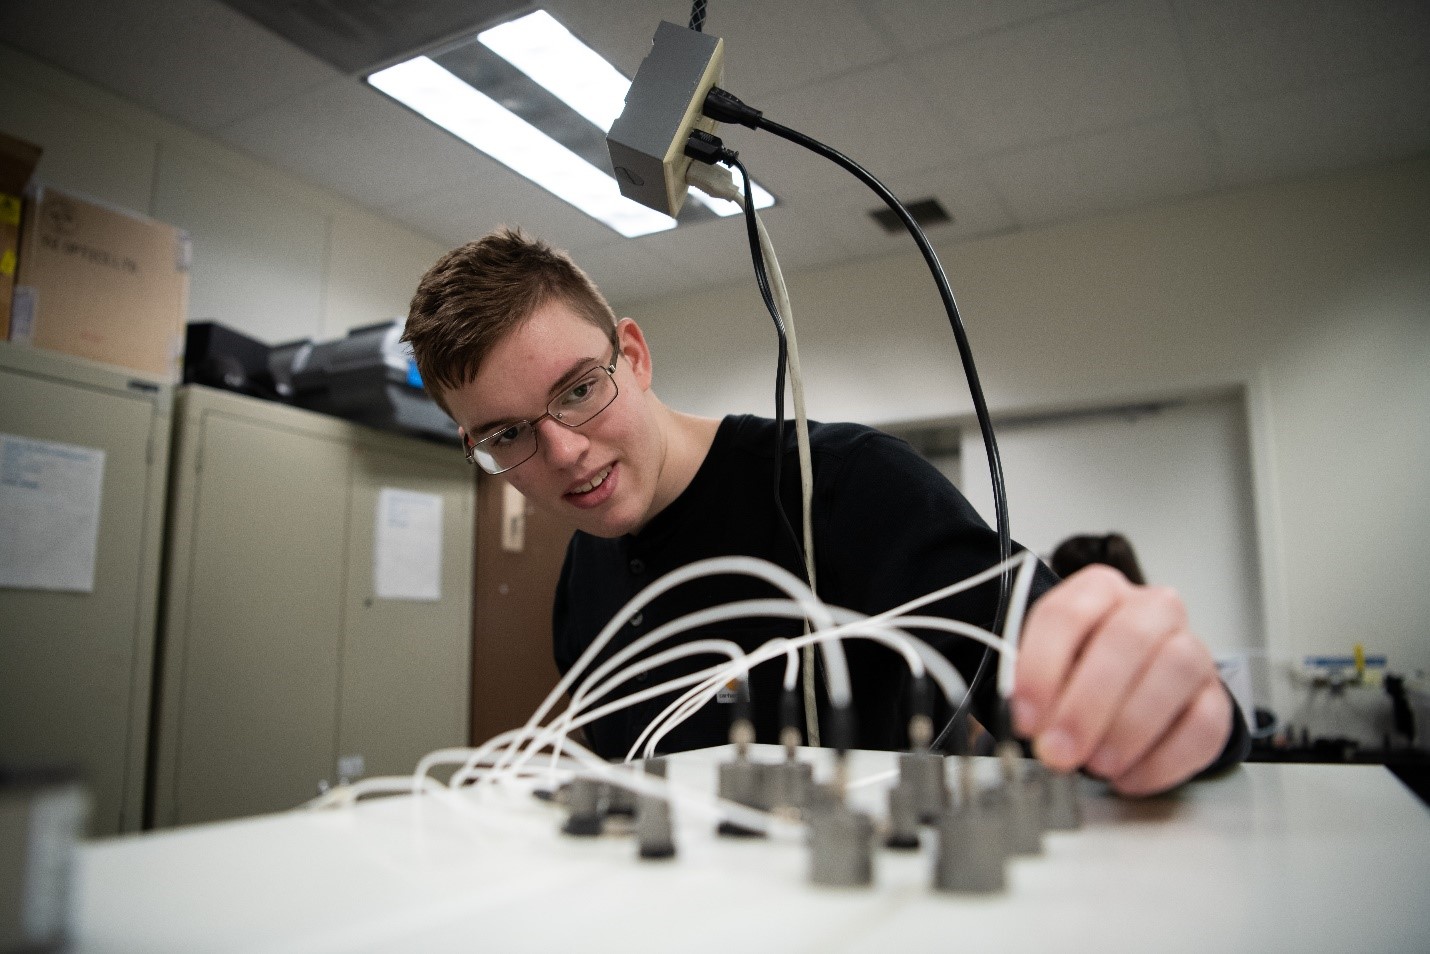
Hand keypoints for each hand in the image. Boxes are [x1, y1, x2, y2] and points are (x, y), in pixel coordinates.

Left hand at [1010, 565, 1230, 795]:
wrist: (1131, 690)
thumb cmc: (1080, 673)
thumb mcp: (1046, 670)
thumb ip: (1035, 690)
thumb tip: (1030, 724)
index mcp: (1100, 591)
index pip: (1067, 614)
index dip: (1041, 668)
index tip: (1025, 717)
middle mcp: (1152, 610)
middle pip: (1127, 638)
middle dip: (1087, 703)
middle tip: (1059, 750)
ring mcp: (1192, 650)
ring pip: (1175, 670)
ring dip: (1129, 727)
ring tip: (1096, 764)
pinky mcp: (1216, 698)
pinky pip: (1204, 724)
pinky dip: (1163, 759)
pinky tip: (1129, 777)